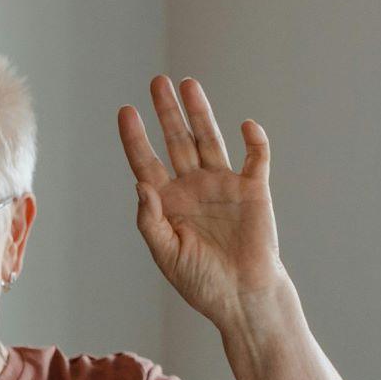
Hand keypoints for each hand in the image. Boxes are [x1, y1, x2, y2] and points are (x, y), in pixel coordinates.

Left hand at [117, 76, 285, 323]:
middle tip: (157, 81)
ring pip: (209, 139)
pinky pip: (254, 159)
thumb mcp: (166, 254)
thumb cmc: (202, 282)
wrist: (243, 298)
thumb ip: (151, 220)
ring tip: (189, 84)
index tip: (126, 111)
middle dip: (167, 112)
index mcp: (169, 202)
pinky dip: (253, 141)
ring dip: (200, 113)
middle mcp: (194, 187)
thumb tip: (141, 184)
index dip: (135, 138)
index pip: (147, 162)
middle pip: (177, 141)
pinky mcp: (253, 191)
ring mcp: (223, 186)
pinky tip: (245, 126)